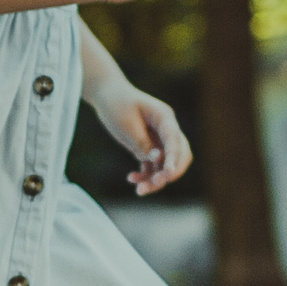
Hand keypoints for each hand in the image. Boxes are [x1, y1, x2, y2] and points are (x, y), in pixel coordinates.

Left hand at [88, 79, 191, 196]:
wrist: (106, 95)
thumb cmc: (116, 104)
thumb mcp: (126, 124)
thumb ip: (142, 142)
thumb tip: (157, 159)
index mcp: (164, 117)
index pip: (174, 140)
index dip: (173, 159)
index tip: (168, 175)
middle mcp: (166, 129)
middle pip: (179, 155)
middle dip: (169, 173)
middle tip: (154, 184)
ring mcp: (159, 139)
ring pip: (166, 165)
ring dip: (156, 179)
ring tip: (139, 190)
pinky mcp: (149, 147)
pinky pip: (153, 166)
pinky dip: (145, 175)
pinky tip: (131, 178)